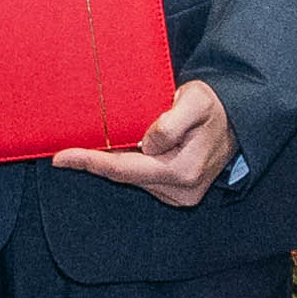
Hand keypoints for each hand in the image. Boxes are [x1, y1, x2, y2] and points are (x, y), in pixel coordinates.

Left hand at [52, 78, 235, 208]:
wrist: (236, 121)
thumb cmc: (212, 107)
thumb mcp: (195, 101)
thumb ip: (171, 122)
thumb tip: (148, 143)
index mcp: (182, 171)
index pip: (124, 169)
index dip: (90, 162)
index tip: (61, 158)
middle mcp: (180, 190)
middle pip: (125, 176)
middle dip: (96, 162)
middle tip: (67, 151)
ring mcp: (179, 196)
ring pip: (132, 178)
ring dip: (115, 162)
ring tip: (99, 143)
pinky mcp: (177, 195)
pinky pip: (142, 179)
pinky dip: (129, 165)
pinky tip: (123, 150)